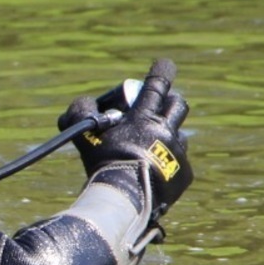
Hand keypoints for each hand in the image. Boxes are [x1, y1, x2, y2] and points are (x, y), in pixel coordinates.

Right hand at [59, 59, 192, 217]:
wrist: (125, 199)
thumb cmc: (103, 165)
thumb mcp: (83, 136)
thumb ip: (78, 113)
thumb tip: (84, 104)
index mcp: (144, 117)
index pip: (157, 85)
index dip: (161, 71)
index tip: (164, 64)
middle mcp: (166, 130)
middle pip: (178, 105)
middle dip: (169, 101)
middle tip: (158, 107)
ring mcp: (178, 152)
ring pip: (179, 134)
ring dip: (167, 134)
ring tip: (150, 147)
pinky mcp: (185, 174)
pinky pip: (178, 163)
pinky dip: (167, 163)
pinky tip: (153, 173)